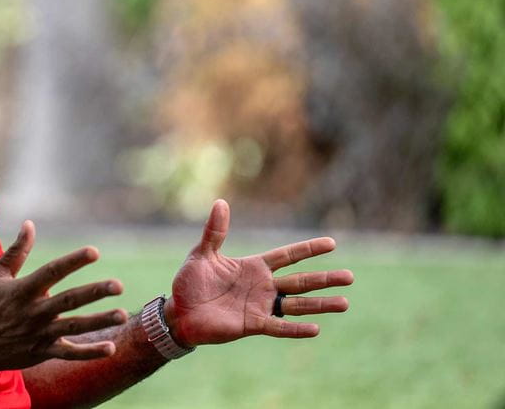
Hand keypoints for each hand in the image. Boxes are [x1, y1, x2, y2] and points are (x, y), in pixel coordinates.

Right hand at [0, 220, 127, 373]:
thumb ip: (16, 251)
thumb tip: (30, 224)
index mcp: (22, 290)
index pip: (52, 272)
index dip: (73, 261)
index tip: (94, 252)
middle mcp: (33, 312)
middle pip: (69, 300)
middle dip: (94, 292)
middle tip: (118, 285)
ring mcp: (38, 334)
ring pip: (74, 327)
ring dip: (99, 321)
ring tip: (122, 315)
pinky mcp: (41, 352)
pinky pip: (69, 353)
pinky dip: (89, 352)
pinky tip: (111, 347)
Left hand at [169, 200, 353, 346]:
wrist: (179, 312)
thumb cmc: (190, 283)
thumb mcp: (202, 254)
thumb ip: (215, 231)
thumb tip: (220, 202)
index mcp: (253, 267)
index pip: (287, 256)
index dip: (308, 249)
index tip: (332, 243)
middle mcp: (262, 286)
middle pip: (300, 281)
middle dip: (324, 278)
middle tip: (350, 276)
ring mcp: (259, 306)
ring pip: (296, 304)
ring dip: (320, 304)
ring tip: (344, 302)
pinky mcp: (252, 325)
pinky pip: (278, 327)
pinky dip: (295, 328)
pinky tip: (316, 328)